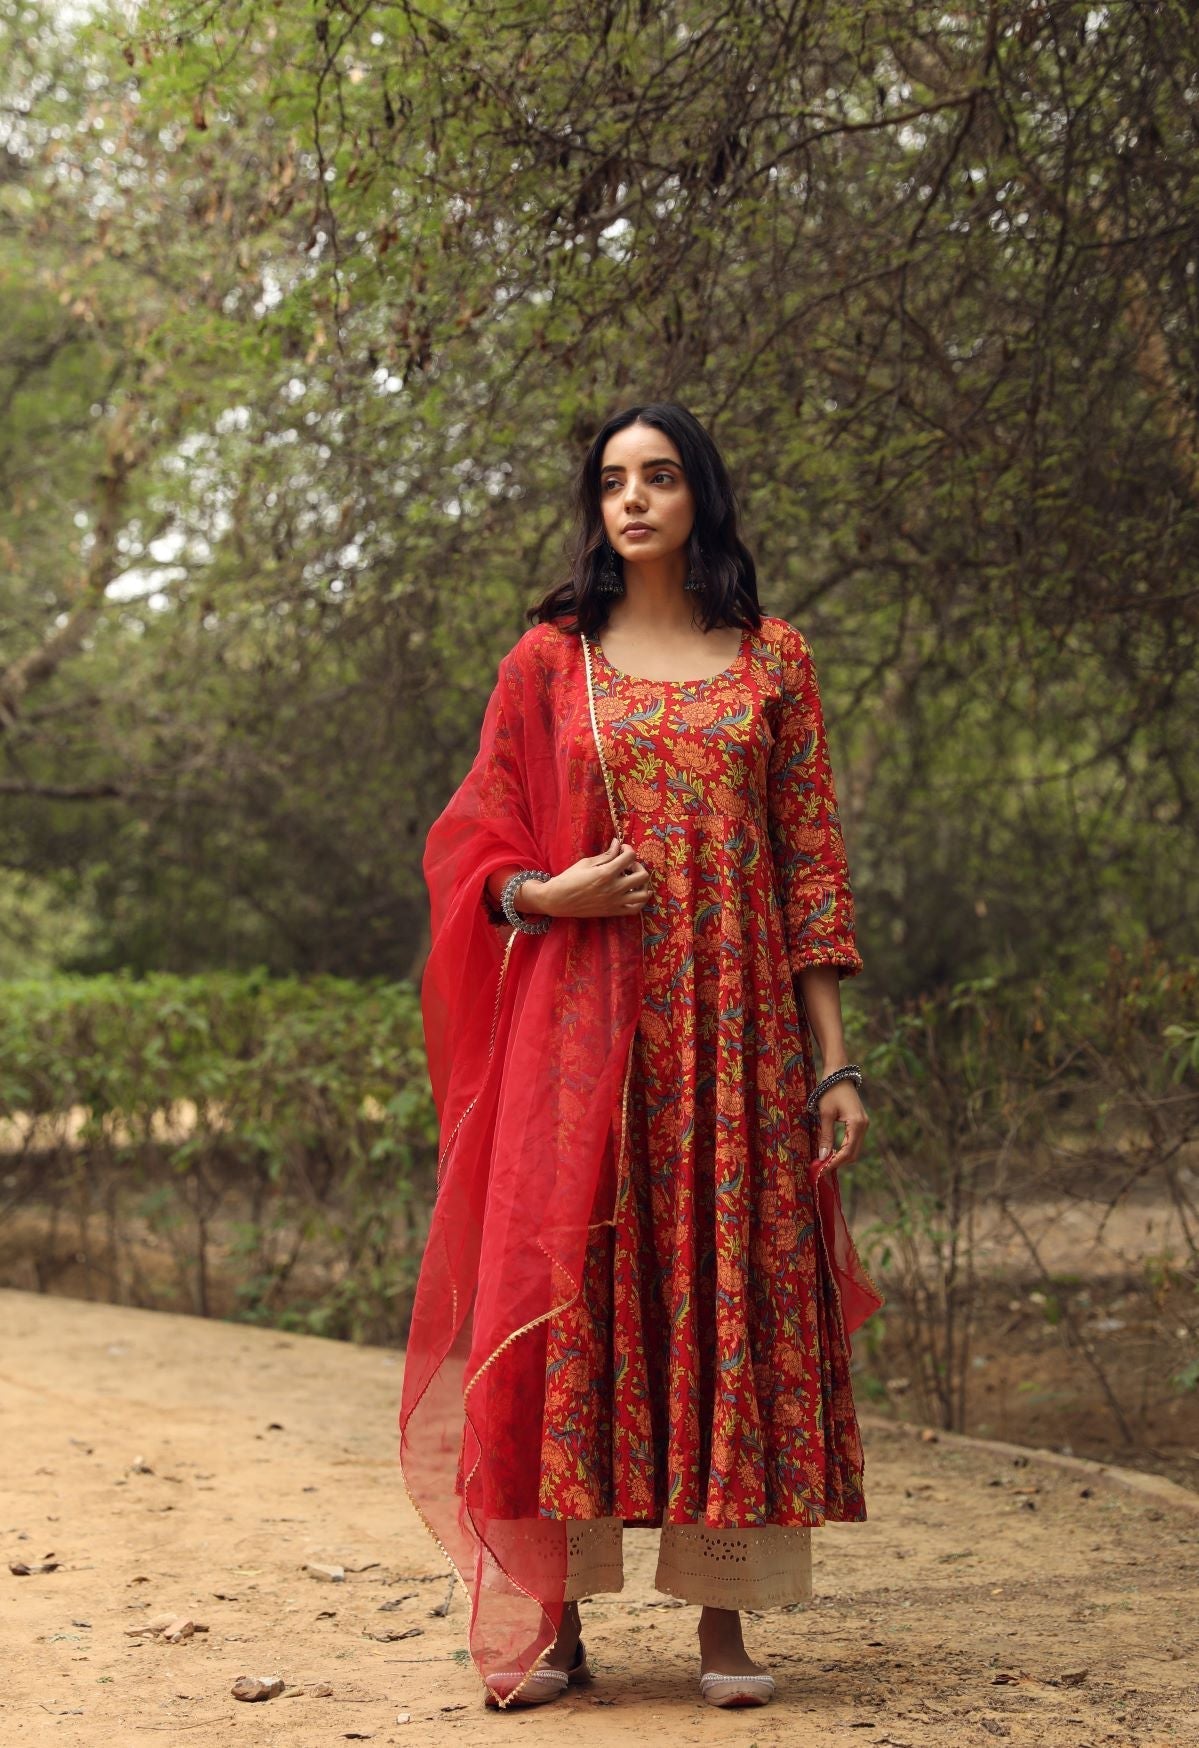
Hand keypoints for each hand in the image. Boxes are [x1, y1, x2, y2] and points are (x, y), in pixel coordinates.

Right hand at [536, 836, 651, 918]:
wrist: (558, 900)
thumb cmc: (569, 878)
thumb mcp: (586, 863)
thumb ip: (606, 855)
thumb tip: (618, 844)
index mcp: (606, 873)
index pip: (630, 857)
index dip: (629, 849)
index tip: (622, 849)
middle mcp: (614, 888)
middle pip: (643, 875)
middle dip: (638, 866)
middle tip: (628, 865)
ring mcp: (615, 902)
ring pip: (644, 894)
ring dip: (643, 884)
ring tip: (633, 879)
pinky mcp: (613, 912)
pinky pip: (635, 909)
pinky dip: (640, 900)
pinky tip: (634, 893)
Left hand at [814, 1080, 868, 1166]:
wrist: (838, 1074)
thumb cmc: (830, 1091)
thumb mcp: (825, 1114)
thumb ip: (826, 1136)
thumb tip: (823, 1157)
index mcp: (857, 1124)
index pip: (847, 1152)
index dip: (835, 1163)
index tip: (822, 1170)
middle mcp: (864, 1126)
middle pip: (854, 1154)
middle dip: (839, 1163)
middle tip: (822, 1169)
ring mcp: (864, 1125)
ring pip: (855, 1149)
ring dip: (841, 1157)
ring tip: (825, 1162)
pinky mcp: (861, 1123)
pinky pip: (854, 1141)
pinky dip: (844, 1149)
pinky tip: (832, 1152)